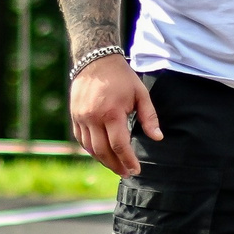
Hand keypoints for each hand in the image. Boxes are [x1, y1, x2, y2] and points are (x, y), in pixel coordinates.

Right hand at [70, 57, 160, 175]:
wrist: (95, 60)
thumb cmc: (122, 77)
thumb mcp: (140, 94)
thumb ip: (149, 117)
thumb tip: (158, 138)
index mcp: (111, 113)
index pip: (119, 145)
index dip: (128, 160)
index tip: (136, 170)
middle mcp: (93, 117)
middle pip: (103, 151)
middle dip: (116, 165)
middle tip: (126, 173)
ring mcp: (81, 117)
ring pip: (90, 148)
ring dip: (103, 160)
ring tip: (116, 166)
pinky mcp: (74, 116)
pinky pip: (81, 139)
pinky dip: (91, 150)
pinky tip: (102, 154)